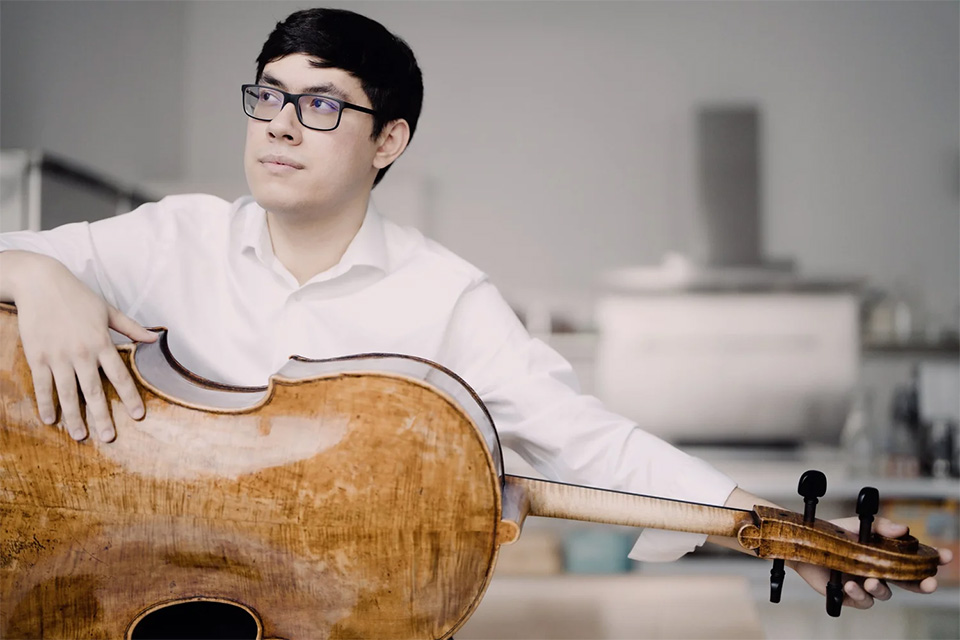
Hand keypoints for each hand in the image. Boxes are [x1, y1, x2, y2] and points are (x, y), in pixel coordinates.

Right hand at [7, 252, 156, 441]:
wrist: (40, 282)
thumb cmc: (77, 296)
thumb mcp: (108, 310)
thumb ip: (131, 327)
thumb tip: (155, 338)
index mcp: (101, 342)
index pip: (120, 375)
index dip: (130, 397)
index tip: (138, 415)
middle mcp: (82, 352)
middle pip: (94, 391)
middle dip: (103, 417)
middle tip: (110, 438)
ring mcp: (58, 356)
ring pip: (68, 393)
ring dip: (75, 417)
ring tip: (81, 436)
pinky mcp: (37, 356)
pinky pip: (43, 385)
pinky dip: (47, 404)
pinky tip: (51, 420)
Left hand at [791, 516, 954, 609]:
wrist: (803, 543)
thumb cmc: (833, 533)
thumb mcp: (857, 524)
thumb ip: (881, 526)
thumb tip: (905, 529)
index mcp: (886, 554)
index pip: (915, 559)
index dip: (932, 559)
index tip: (945, 556)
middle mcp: (879, 570)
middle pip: (909, 582)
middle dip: (923, 584)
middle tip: (929, 583)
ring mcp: (865, 583)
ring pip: (885, 593)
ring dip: (881, 588)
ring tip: (870, 580)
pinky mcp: (850, 595)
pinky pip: (863, 601)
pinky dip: (860, 594)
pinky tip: (851, 585)